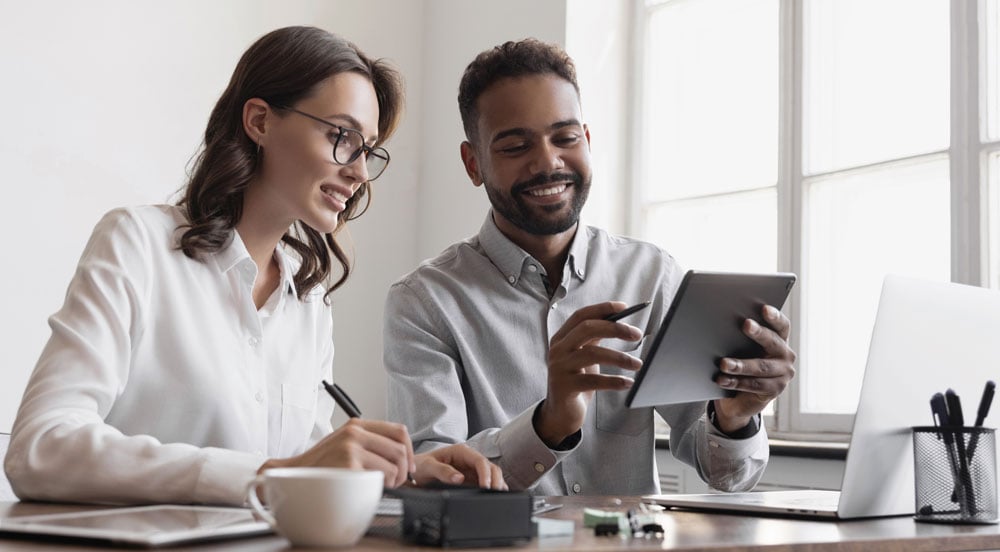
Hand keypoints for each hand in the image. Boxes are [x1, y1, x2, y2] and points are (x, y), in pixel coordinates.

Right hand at [257, 418, 415, 488]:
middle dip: (404, 469)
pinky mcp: (349, 464)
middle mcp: (355, 432)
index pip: (398, 431)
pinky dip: (381, 486)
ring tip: (383, 486)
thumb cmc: (318, 465)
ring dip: (395, 480)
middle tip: (397, 481)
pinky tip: (369, 488)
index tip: (408, 465)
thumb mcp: (343, 443)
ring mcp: (352, 447)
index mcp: (356, 425)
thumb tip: (398, 454)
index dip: (409, 450)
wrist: (291, 476)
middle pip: (400, 449)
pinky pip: (382, 477)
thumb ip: (368, 443)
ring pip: (395, 464)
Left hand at [413, 444, 506, 489]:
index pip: (480, 461)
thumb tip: (459, 479)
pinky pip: (487, 482)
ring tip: (497, 496)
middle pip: (490, 467)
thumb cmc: (421, 465)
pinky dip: (493, 488)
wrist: (417, 470)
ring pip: (492, 474)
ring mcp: (472, 469)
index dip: (485, 474)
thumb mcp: (428, 467)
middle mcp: (469, 459)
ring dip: (496, 484)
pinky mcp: (472, 478)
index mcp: (461, 452)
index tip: (485, 487)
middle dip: (495, 480)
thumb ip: (442, 471)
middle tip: (494, 494)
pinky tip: (495, 496)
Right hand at [535, 301, 643, 446]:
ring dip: (619, 357)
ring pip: (591, 354)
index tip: (624, 307)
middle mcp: (557, 350)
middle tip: (636, 334)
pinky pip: (593, 381)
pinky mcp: (564, 387)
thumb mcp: (584, 356)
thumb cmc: (577, 380)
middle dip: (615, 328)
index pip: (581, 316)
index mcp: (561, 338)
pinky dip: (614, 381)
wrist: (561, 412)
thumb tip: (621, 323)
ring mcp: (559, 368)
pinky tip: (628, 382)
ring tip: (637, 364)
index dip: (602, 309)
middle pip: (587, 329)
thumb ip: (595, 339)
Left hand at [713, 305, 796, 433]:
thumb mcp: (742, 349)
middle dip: (758, 333)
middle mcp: (786, 355)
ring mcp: (783, 374)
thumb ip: (740, 337)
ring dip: (740, 365)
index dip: (775, 317)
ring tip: (723, 363)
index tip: (764, 308)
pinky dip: (736, 382)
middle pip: (773, 342)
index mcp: (780, 340)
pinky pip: (754, 385)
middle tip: (745, 324)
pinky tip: (722, 379)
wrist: (740, 397)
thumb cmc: (740, 364)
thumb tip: (721, 323)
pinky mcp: (775, 390)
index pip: (781, 326)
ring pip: (761, 367)